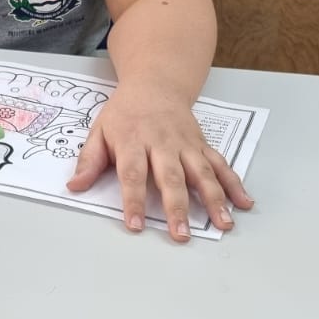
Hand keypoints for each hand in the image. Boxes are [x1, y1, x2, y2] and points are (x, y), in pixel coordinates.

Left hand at [67, 87, 253, 241]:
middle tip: (181, 234)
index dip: (133, 200)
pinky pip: (220, 165)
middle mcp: (163, 143)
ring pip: (202, 173)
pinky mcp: (202, 145)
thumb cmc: (125, 113)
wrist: (156, 84)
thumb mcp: (100, 131)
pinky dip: (234, 184)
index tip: (135, 225)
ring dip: (214, 200)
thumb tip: (74, 186)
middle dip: (177, 207)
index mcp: (133, 141)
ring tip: (222, 225)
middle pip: (171, 177)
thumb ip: (89, 160)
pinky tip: (243, 203)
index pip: (133, 174)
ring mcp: (186, 145)